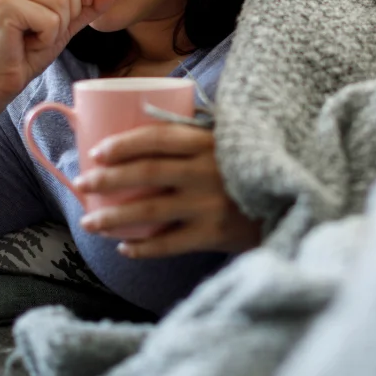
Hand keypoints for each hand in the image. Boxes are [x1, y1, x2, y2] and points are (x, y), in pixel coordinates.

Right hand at [0, 0, 123, 100]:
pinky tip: (28, 44)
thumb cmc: (29, 49)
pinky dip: (48, 38)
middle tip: (48, 28)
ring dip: (58, 26)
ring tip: (36, 36)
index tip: (78, 5)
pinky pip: (50, 18)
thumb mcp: (68, 20)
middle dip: (71, 8)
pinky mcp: (2, 4)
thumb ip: (92, 1)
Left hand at [75, 124, 261, 257]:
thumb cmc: (252, 168)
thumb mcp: (229, 142)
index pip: (157, 138)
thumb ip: (196, 136)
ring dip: (115, 217)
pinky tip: (124, 248)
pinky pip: (171, 244)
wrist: (292, 202)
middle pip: (146, 173)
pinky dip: (144, 248)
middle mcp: (207, 171)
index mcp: (209, 142)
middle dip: (108, 179)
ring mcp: (210, 204)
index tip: (97, 152)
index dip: (123, 144)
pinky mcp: (215, 234)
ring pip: (151, 211)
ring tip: (90, 222)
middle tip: (82, 184)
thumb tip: (146, 126)